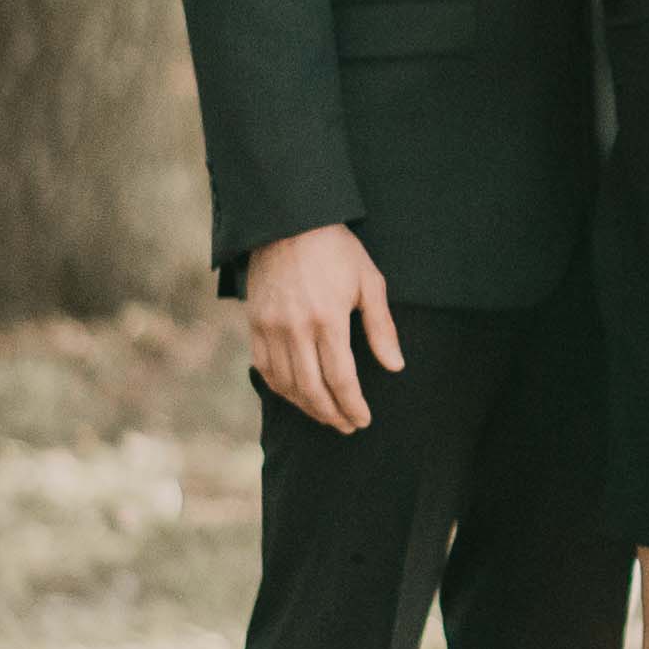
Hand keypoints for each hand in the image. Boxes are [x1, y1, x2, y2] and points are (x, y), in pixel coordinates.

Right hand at [241, 223, 399, 435]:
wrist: (287, 221)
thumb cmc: (336, 250)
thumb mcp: (369, 281)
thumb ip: (381, 327)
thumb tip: (395, 366)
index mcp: (328, 318)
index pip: (341, 378)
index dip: (352, 405)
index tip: (363, 420)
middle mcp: (295, 328)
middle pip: (312, 388)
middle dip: (332, 414)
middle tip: (347, 426)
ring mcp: (270, 327)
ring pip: (286, 384)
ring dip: (307, 406)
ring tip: (326, 415)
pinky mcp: (253, 323)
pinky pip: (264, 368)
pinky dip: (280, 388)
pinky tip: (296, 395)